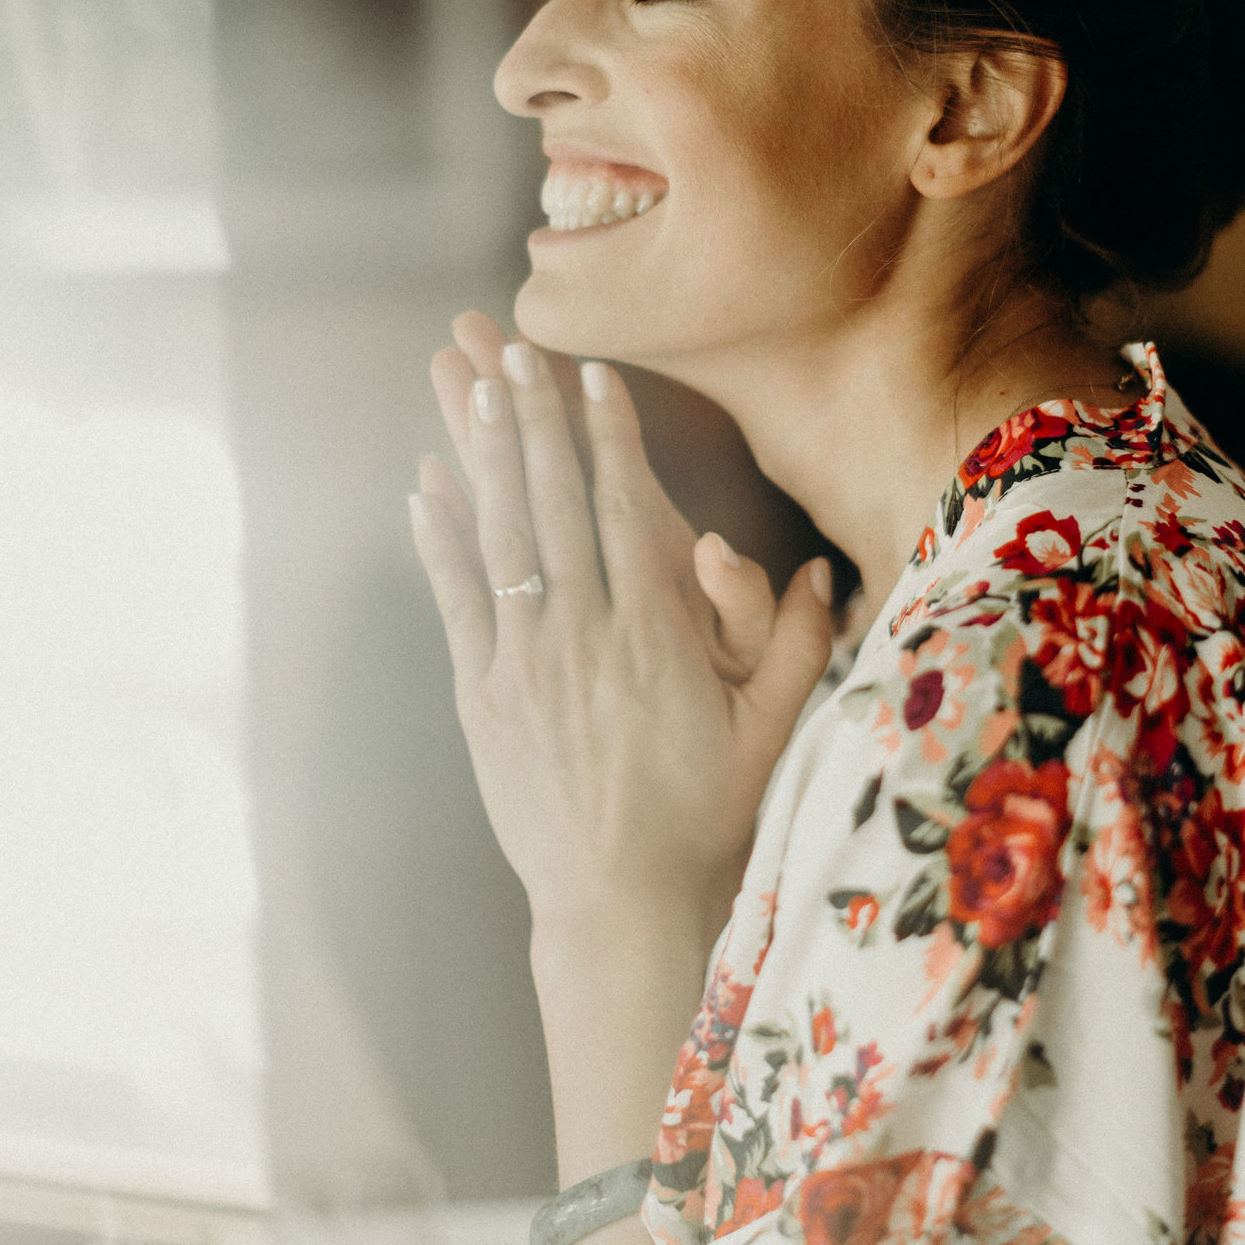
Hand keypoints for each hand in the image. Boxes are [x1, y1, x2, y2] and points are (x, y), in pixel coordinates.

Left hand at [409, 312, 834, 928]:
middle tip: (512, 347)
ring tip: (469, 385)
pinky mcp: (483, 697)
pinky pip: (457, 600)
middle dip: (534, 419)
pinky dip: (440, 539)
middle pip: (555, 505)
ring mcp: (526, 665)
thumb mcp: (771, 729)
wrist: (622, 897)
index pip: (627, 512)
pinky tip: (427, 483)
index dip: (608, 439)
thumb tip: (818, 572)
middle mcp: (585, 637)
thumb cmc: (705, 811)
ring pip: (502, 538)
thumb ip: (798, 646)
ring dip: (485, 456)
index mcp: (656, 636)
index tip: (592, 376)